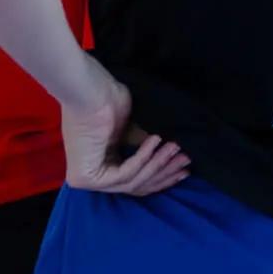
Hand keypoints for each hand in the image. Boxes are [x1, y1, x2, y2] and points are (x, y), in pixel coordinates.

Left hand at [58, 58, 190, 195]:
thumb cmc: (105, 101)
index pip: (133, 181)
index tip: (184, 168)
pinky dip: (144, 157)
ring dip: (159, 163)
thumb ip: (144, 150)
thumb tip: (170, 160)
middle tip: (187, 162)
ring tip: (176, 148)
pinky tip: (157, 140)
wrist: (87, 89)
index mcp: (97, 166)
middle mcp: (90, 177)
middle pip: (136, 185)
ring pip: (133, 181)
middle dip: (165, 173)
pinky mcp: (87, 179)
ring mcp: (85, 181)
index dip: (161, 175)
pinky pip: (126, 172)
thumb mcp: (130, 132)